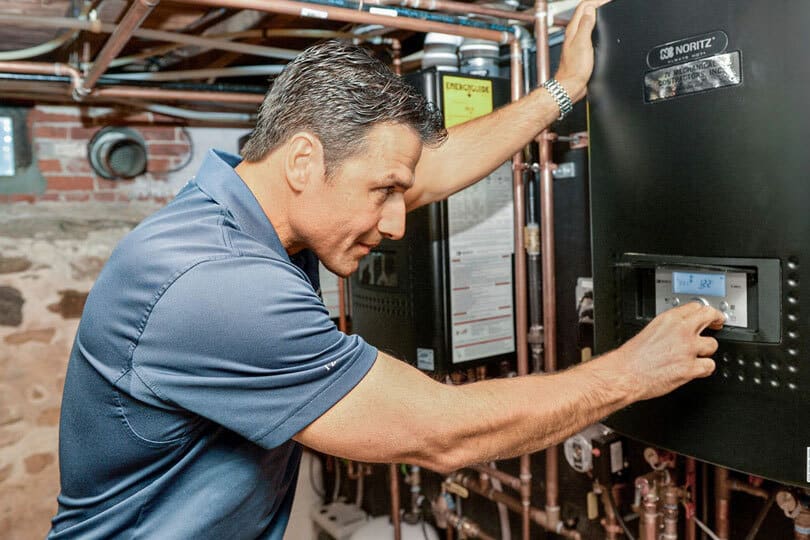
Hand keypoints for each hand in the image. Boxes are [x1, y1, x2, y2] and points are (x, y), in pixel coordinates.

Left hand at [554, 0, 610, 102]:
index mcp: (573, 29)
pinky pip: (589, 31)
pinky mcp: (582, 48)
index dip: (596, 0)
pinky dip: (597, 26)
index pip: (584, 6)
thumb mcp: (582, 43)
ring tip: (607, 10)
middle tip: (609, 2)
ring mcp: (577, 40)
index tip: (608, 0)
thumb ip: (585, 25)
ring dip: (597, 13)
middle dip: (597, 4)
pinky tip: (602, 28)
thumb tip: (590, 9)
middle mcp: (574, 33)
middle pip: (585, 11)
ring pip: (587, 21)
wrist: (571, 86)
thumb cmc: (574, 69)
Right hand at [609, 302, 724, 402]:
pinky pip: (710, 366)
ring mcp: (687, 349)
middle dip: (717, 320)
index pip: (696, 307)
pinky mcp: (690, 368)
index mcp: (668, 319)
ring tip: (697, 355)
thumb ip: (667, 328)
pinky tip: (697, 369)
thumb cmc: (631, 357)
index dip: (704, 311)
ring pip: (713, 345)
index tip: (708, 315)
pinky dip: (704, 369)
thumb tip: (679, 329)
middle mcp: (681, 331)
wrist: (625, 374)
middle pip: (710, 316)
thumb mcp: (649, 331)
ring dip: (706, 351)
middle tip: (718, 324)